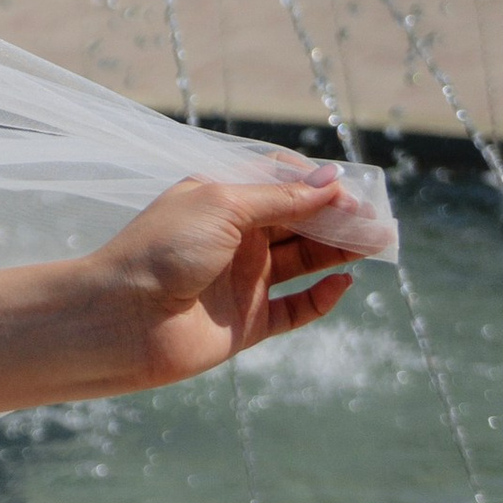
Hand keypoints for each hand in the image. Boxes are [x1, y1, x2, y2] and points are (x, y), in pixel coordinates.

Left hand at [91, 164, 357, 393]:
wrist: (122, 320)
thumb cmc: (161, 250)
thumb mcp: (222, 205)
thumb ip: (280, 197)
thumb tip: (331, 179)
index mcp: (221, 199)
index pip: (281, 183)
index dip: (317, 185)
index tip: (350, 191)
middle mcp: (234, 238)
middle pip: (299, 222)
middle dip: (339, 219)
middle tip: (380, 223)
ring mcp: (242, 280)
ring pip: (304, 261)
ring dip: (340, 252)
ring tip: (377, 246)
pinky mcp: (249, 322)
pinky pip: (296, 309)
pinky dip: (322, 298)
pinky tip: (343, 283)